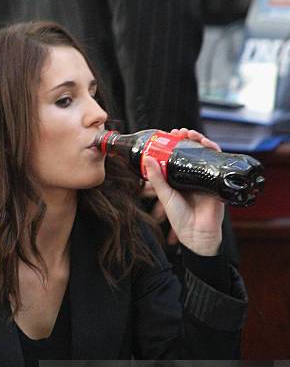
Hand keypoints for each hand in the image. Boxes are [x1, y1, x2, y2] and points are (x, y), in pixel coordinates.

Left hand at [142, 128, 223, 255]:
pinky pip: (218, 162)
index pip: (178, 156)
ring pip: (205, 154)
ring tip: (191, 134)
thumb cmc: (180, 219)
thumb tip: (147, 158)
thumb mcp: (165, 196)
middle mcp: (194, 176)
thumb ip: (157, 178)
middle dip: (187, 139)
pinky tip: (207, 144)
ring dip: (200, 141)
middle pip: (193, 152)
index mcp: (180, 179)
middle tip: (180, 132)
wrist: (197, 234)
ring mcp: (206, 177)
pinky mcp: (217, 180)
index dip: (175, 144)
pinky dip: (214, 150)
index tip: (169, 135)